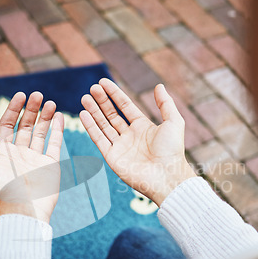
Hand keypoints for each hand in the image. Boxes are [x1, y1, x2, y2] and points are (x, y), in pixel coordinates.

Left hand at [0, 92, 63, 222]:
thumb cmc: (1, 191)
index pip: (8, 125)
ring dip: (46, 117)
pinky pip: (55, 144)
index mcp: (3, 153)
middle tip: (38, 94)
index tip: (21, 96)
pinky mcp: (50, 165)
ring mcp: (36, 158)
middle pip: (25, 126)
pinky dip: (57, 130)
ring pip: (41, 132)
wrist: (23, 210)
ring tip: (51, 103)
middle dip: (31, 109)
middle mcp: (19, 153)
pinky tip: (59, 117)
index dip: (13, 109)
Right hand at [80, 79, 195, 205]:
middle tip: (92, 89)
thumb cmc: (172, 150)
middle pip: (111, 114)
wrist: (166, 175)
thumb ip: (165, 103)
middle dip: (101, 101)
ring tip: (84, 98)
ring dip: (93, 112)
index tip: (102, 82)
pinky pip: (99, 139)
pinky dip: (91, 127)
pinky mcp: (112, 157)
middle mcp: (129, 136)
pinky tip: (83, 114)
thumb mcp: (174, 121)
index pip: (124, 106)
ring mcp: (120, 147)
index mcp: (143, 127)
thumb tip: (159, 85)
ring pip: (103, 126)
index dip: (114, 94)